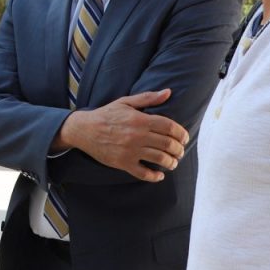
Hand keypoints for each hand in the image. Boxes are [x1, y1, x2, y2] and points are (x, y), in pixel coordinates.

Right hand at [60, 89, 188, 181]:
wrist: (84, 129)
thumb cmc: (106, 114)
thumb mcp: (126, 102)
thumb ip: (148, 98)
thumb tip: (168, 92)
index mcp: (140, 119)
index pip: (169, 127)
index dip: (181, 133)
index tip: (185, 138)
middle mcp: (137, 135)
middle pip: (168, 144)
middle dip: (179, 149)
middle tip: (180, 151)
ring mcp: (131, 150)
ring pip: (159, 159)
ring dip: (171, 162)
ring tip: (173, 162)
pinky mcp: (123, 163)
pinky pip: (143, 173)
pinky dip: (154, 176)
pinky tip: (160, 175)